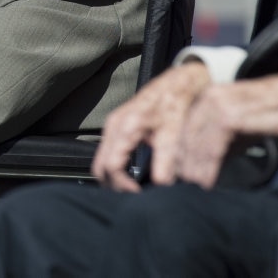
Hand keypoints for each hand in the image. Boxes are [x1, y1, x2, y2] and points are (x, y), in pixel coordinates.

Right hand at [91, 63, 211, 191]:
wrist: (178, 82)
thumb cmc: (175, 102)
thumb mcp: (174, 132)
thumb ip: (165, 159)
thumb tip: (161, 184)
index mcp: (125, 127)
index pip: (112, 166)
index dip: (123, 185)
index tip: (139, 194)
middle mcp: (114, 125)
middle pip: (99, 166)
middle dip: (113, 185)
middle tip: (133, 195)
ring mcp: (113, 124)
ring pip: (101, 160)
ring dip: (113, 176)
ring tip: (134, 187)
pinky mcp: (118, 125)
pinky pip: (107, 152)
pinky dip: (115, 166)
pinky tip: (133, 173)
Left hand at [175, 69, 277, 187]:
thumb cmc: (270, 112)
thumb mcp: (238, 127)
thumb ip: (217, 142)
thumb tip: (201, 165)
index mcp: (205, 97)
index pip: (182, 128)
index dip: (178, 152)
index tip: (176, 170)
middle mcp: (206, 98)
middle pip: (184, 136)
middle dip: (182, 161)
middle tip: (180, 182)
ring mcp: (216, 105)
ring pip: (195, 143)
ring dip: (192, 167)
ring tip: (194, 185)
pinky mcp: (229, 116)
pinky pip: (212, 146)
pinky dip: (207, 165)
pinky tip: (206, 179)